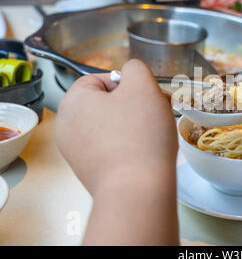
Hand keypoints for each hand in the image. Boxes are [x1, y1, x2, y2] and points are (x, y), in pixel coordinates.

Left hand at [56, 60, 178, 244]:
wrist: (137, 190)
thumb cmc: (139, 135)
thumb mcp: (142, 86)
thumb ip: (135, 68)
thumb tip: (131, 73)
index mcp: (73, 101)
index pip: (101, 79)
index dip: (129, 83)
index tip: (148, 95)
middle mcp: (67, 126)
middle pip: (106, 103)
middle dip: (135, 104)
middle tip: (158, 111)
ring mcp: (76, 152)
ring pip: (110, 125)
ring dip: (134, 123)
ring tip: (155, 132)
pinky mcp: (89, 171)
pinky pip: (110, 147)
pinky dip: (128, 145)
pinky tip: (145, 150)